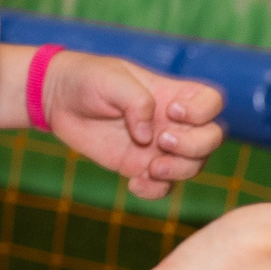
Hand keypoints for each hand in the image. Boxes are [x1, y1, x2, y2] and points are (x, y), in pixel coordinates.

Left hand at [42, 54, 224, 199]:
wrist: (59, 100)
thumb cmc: (88, 79)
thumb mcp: (111, 80)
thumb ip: (136, 102)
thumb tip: (148, 137)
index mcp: (172, 93)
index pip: (211, 102)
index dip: (202, 112)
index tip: (171, 111)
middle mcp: (172, 122)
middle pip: (211, 139)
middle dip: (194, 146)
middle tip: (161, 141)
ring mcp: (158, 146)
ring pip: (192, 166)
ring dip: (178, 171)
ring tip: (148, 169)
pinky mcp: (140, 166)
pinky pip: (163, 186)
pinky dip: (156, 190)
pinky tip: (134, 183)